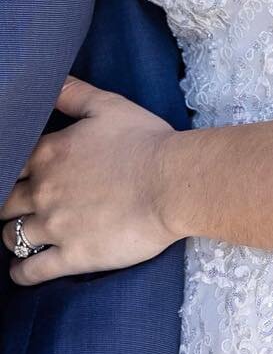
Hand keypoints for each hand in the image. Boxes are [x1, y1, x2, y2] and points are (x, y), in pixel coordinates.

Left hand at [1, 77, 178, 284]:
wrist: (174, 182)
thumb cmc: (146, 140)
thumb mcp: (110, 106)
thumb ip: (74, 94)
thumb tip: (51, 82)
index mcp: (50, 154)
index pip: (10, 165)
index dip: (14, 171)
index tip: (22, 175)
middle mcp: (43, 191)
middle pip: (4, 204)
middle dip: (9, 204)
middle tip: (22, 205)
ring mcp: (54, 227)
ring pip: (11, 237)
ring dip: (14, 235)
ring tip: (23, 234)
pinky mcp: (70, 257)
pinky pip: (29, 272)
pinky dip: (21, 272)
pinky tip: (23, 268)